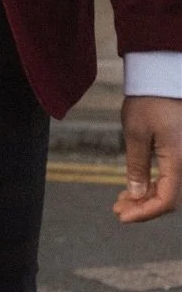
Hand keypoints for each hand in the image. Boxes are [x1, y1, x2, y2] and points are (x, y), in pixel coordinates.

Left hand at [113, 95, 181, 222]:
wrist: (162, 75)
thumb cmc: (149, 100)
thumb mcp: (136, 133)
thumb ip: (137, 166)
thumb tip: (135, 195)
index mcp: (179, 161)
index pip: (166, 200)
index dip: (144, 213)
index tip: (122, 217)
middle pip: (169, 197)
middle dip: (142, 207)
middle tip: (117, 209)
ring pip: (169, 187)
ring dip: (146, 197)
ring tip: (121, 200)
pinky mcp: (180, 149)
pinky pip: (170, 174)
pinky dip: (153, 183)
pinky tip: (135, 186)